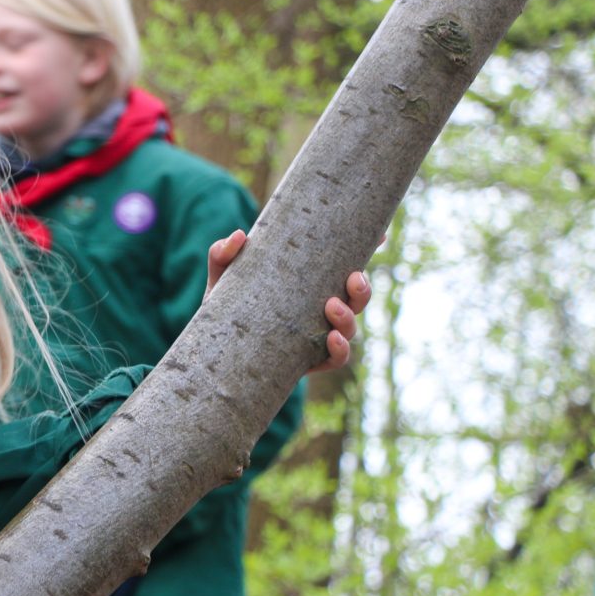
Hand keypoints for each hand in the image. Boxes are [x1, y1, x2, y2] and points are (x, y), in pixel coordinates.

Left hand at [205, 229, 370, 372]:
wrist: (212, 345)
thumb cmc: (224, 304)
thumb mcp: (222, 276)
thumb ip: (222, 254)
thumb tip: (238, 236)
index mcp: (308, 285)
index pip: (344, 268)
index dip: (368, 251)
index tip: (382, 234)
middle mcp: (318, 310)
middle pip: (356, 300)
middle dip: (362, 290)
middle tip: (353, 278)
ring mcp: (314, 336)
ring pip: (350, 328)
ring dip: (348, 318)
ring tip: (331, 307)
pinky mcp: (305, 360)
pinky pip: (334, 359)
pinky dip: (340, 350)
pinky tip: (333, 340)